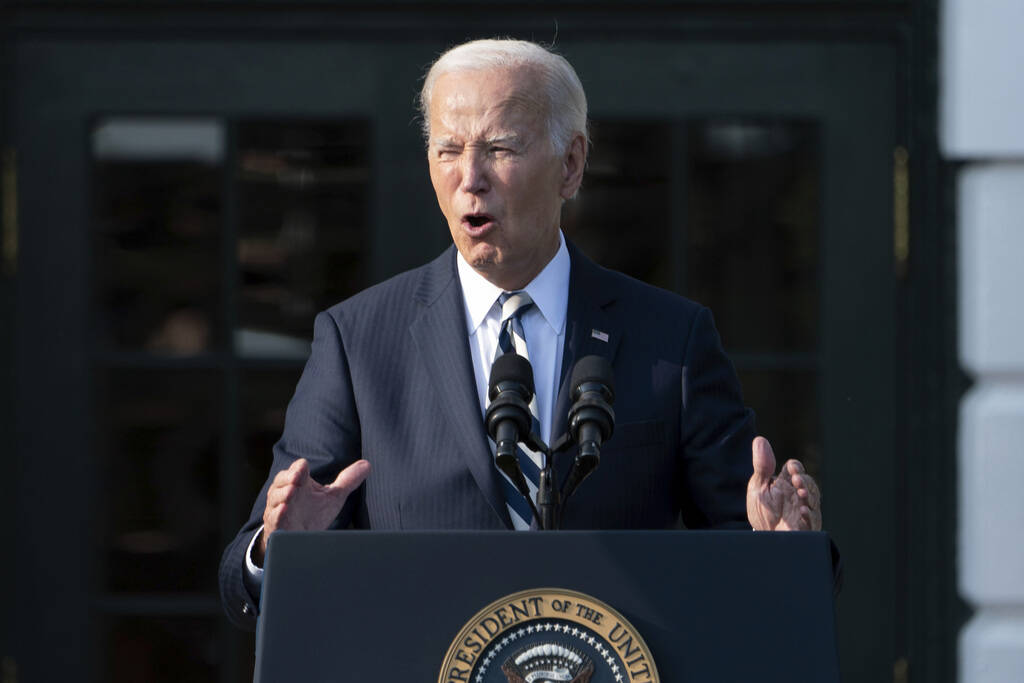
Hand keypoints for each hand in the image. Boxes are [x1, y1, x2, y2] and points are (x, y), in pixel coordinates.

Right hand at [256, 458, 370, 563]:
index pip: (297, 469)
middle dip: (288, 478)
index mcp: (299, 482)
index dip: (299, 468)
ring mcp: (278, 508)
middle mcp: (286, 492)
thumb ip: (348, 481)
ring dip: (283, 494)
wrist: (300, 541)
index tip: (304, 469)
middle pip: (282, 479)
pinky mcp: (276, 525)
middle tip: (297, 478)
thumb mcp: (333, 496)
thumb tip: (367, 464)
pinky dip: (277, 514)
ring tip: (292, 492)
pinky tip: (283, 510)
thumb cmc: (313, 514)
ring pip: (275, 497)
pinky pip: (274, 518)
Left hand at [746, 436, 820, 530]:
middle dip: (805, 481)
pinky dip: (809, 516)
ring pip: (813, 500)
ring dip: (809, 495)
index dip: (795, 467)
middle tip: (797, 480)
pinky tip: (802, 511)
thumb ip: (761, 465)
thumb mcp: (758, 487)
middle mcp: (798, 495)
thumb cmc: (762, 512)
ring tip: (801, 493)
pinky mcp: (805, 527)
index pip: (795, 469)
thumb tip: (760, 439)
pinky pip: (812, 521)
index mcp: (786, 483)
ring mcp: (804, 510)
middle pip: (808, 483)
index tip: (791, 468)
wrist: (763, 537)